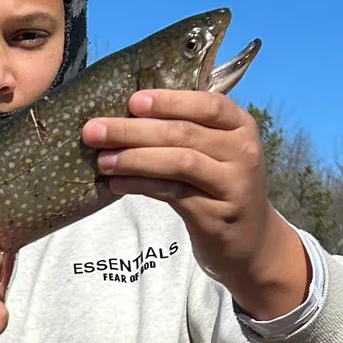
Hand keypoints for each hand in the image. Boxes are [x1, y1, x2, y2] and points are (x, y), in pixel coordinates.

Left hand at [82, 91, 309, 319]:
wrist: (249, 241)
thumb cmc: (220, 186)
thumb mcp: (215, 152)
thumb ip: (185, 130)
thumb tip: (124, 114)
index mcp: (241, 126)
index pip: (207, 104)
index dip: (169, 101)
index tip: (132, 101)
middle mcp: (242, 152)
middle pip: (183, 133)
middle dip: (133, 130)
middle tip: (93, 131)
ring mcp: (232, 185)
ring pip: (178, 162)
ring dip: (134, 158)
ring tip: (101, 160)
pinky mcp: (216, 215)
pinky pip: (172, 194)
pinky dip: (141, 185)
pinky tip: (116, 183)